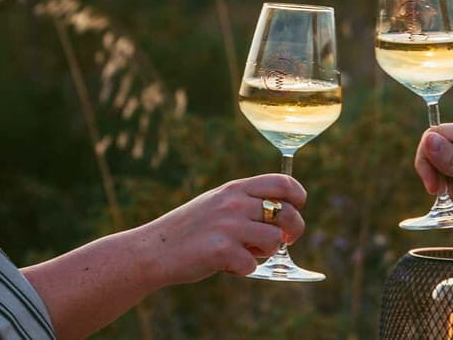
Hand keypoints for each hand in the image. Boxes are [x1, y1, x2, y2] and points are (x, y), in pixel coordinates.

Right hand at [133, 174, 306, 285]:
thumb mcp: (217, 203)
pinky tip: (224, 264)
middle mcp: (234, 203)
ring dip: (265, 252)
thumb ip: (247, 203)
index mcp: (235, 188)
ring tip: (243, 252)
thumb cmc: (190, 230)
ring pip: (275, 240)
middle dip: (293, 230)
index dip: (298, 195)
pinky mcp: (222, 250)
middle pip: (288, 213)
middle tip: (284, 241)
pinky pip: (253, 264)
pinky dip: (242, 269)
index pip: (282, 182)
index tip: (298, 207)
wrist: (153, 250)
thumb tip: (287, 214)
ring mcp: (229, 226)